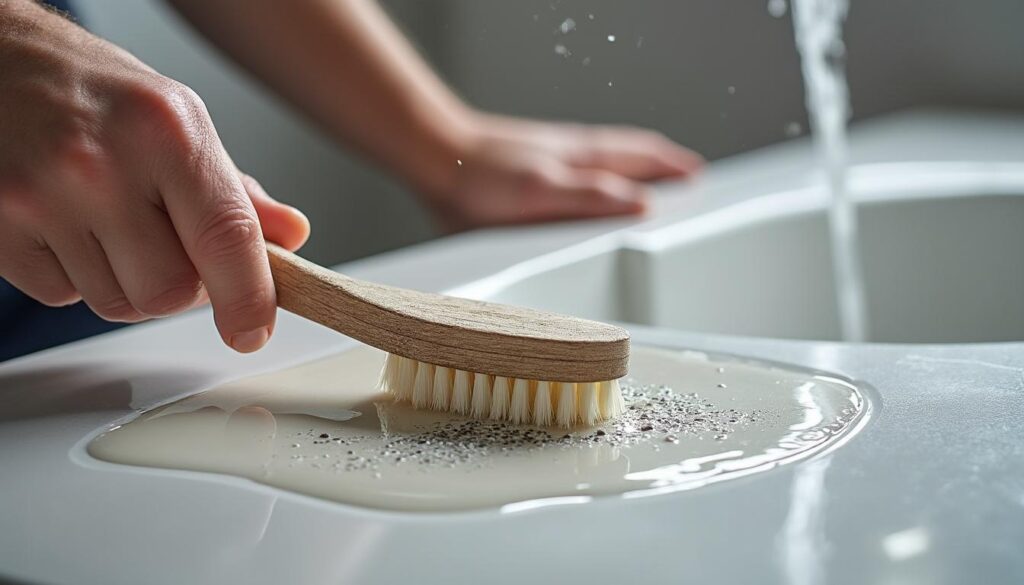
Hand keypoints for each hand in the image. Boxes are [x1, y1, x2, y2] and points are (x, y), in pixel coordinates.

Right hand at [0, 2, 308, 351]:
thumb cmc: (95, 91)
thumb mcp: (179, 121)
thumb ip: (234, 192)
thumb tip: (288, 236)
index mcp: (165, 130)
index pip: (225, 236)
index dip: (248, 298)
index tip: (253, 331)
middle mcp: (100, 164)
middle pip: (168, 293)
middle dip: (181, 286)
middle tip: (168, 242)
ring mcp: (38, 199)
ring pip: (116, 303)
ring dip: (128, 280)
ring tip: (110, 219)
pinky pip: (61, 296)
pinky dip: (76, 275)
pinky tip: (68, 222)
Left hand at [424, 114, 702, 230]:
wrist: (433, 155)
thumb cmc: (478, 178)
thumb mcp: (541, 193)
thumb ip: (592, 198)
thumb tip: (643, 205)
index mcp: (580, 161)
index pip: (641, 163)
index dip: (671, 171)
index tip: (697, 177)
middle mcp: (571, 154)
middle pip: (629, 154)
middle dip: (662, 163)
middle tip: (688, 170)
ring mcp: (552, 155)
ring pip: (607, 155)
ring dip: (636, 160)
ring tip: (653, 167)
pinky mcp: (531, 163)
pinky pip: (583, 161)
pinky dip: (603, 164)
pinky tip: (590, 174)